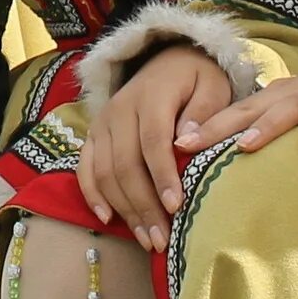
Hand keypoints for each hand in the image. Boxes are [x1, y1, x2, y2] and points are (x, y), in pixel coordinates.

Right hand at [76, 44, 231, 248]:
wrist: (166, 59)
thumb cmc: (197, 80)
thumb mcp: (212, 86)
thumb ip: (203, 113)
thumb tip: (186, 143)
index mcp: (152, 96)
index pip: (154, 141)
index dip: (163, 176)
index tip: (176, 207)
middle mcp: (120, 109)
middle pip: (126, 164)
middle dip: (143, 205)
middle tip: (162, 239)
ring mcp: (102, 122)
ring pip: (105, 172)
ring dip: (124, 209)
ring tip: (147, 239)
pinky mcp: (93, 134)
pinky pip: (85, 167)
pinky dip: (92, 195)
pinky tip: (108, 219)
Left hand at [180, 72, 297, 156]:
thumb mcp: (292, 117)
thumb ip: (265, 134)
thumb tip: (227, 166)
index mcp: (274, 97)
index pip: (233, 112)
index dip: (203, 126)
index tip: (172, 145)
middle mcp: (292, 93)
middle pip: (250, 108)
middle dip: (218, 126)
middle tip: (187, 144)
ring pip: (290, 109)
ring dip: (266, 126)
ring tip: (244, 146)